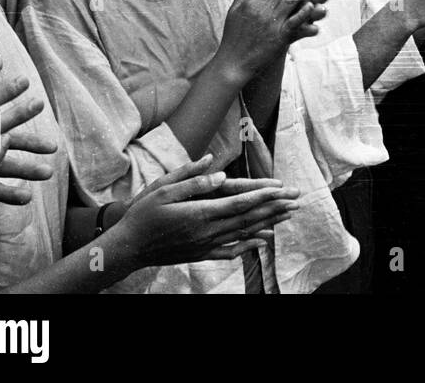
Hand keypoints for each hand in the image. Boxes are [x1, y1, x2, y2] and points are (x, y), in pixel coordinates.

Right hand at [107, 155, 300, 265]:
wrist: (128, 248)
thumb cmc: (143, 215)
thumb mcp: (162, 191)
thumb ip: (192, 181)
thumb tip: (219, 172)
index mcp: (199, 213)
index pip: (239, 202)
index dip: (263, 195)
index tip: (283, 188)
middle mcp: (207, 231)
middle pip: (248, 218)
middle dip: (275, 207)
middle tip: (297, 198)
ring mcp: (205, 244)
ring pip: (244, 233)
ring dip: (268, 223)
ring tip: (289, 215)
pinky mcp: (201, 253)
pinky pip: (231, 250)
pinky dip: (250, 244)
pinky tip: (263, 240)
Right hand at [215, 0, 326, 79]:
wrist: (233, 62)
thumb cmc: (233, 36)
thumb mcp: (234, 9)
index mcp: (253, 2)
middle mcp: (262, 9)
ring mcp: (271, 23)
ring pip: (290, 0)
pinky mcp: (278, 37)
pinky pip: (292, 23)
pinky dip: (302, 13)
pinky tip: (312, 4)